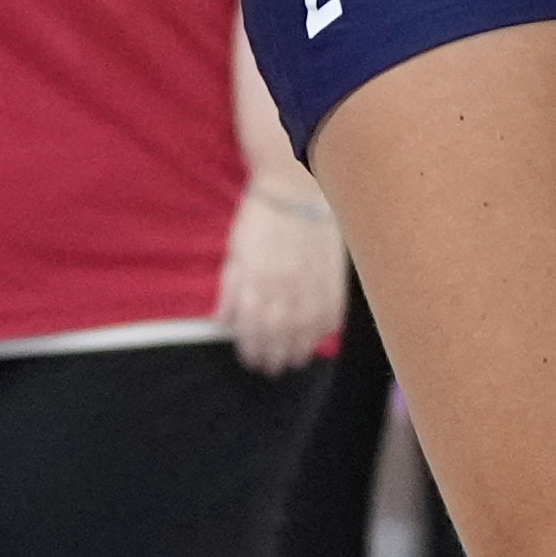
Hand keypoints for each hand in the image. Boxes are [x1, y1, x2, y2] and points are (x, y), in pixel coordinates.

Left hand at [217, 176, 351, 374]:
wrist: (294, 189)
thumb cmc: (259, 219)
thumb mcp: (235, 253)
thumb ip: (230, 289)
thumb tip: (222, 322)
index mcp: (257, 281)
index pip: (253, 329)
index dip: (252, 349)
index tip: (251, 360)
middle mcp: (285, 287)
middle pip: (280, 336)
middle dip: (274, 357)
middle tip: (271, 367)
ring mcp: (312, 284)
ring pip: (307, 331)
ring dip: (299, 351)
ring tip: (293, 359)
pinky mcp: (333, 278)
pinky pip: (331, 314)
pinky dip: (324, 331)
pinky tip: (317, 337)